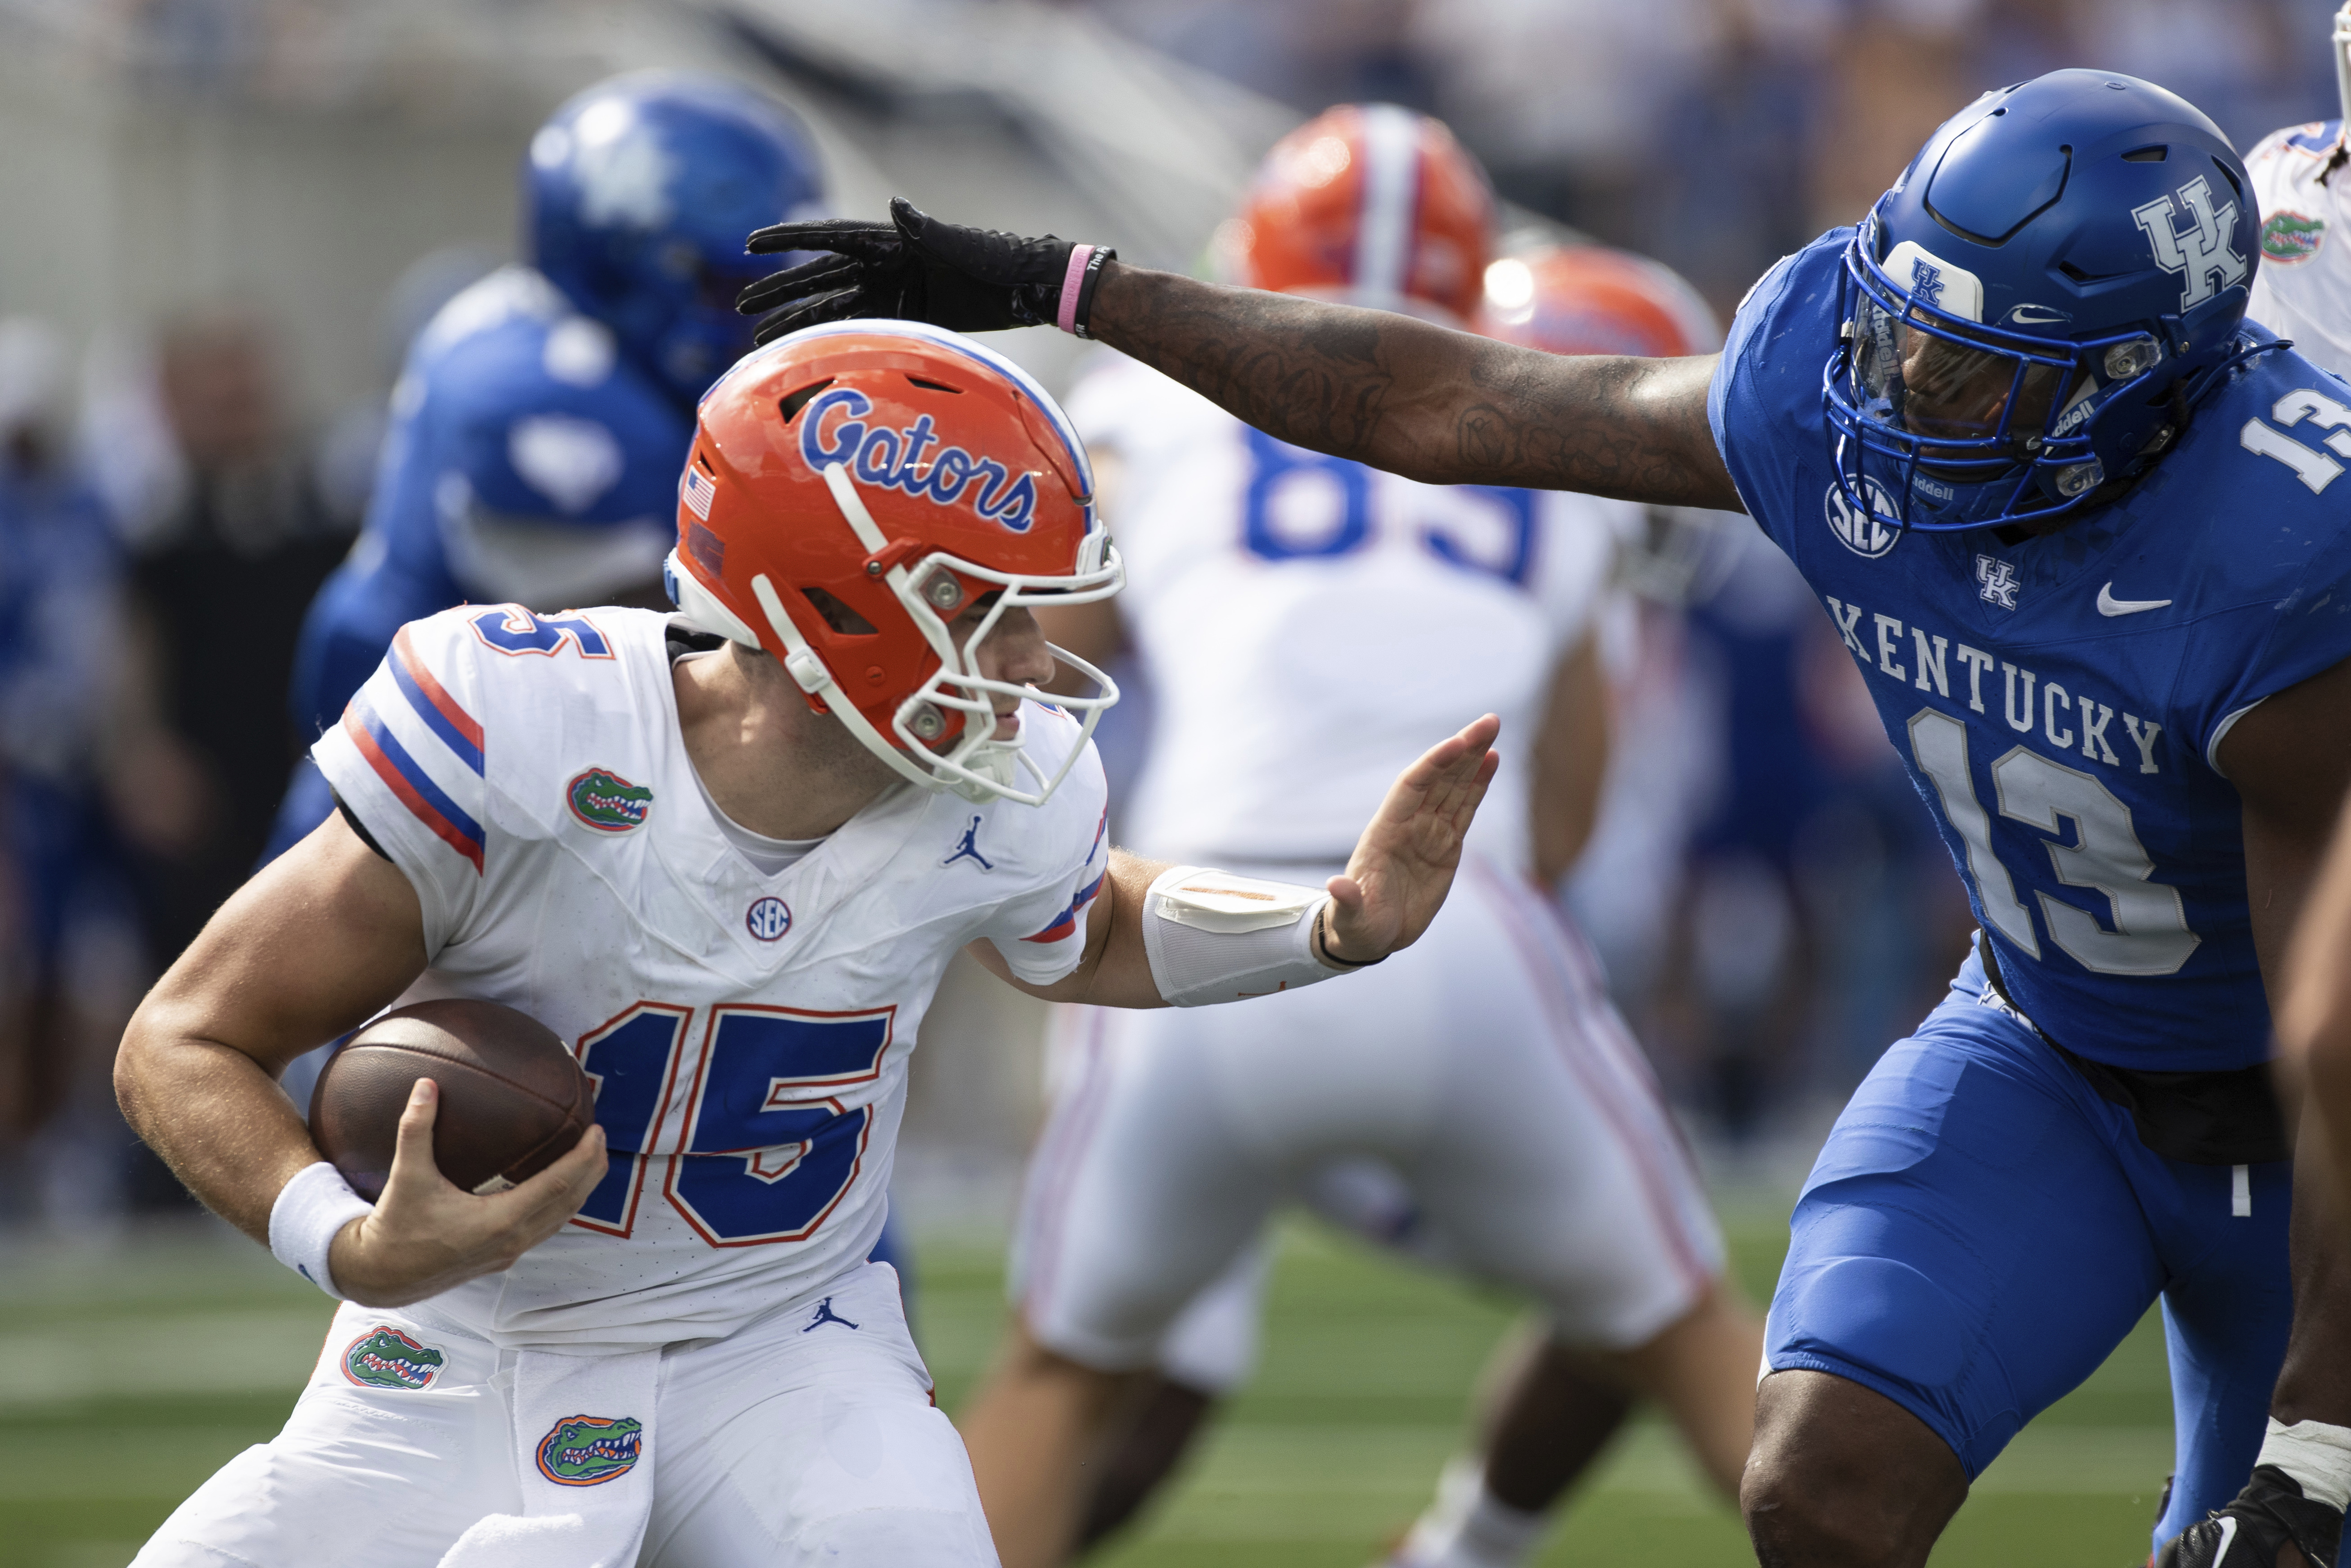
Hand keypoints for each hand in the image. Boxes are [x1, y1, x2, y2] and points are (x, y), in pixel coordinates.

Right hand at [327, 1079, 605, 1308]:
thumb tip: (426, 1084)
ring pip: (560, 1218)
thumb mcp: (406, 1176)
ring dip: (580, 1187)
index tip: (597, 1130)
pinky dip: (560, 1202)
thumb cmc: (395, 1227)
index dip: (583, 1158)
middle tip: (600, 1135)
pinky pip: (545, 1226)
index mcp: (498, 1222)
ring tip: (589, 1155)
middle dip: (592, 1169)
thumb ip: (416, 1129)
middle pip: (570, 1202)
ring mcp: (510, 1252)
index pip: (558, 1185)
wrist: (383, 1276)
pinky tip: (557, 1182)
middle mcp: (512, 1240)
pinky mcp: (503, 1257)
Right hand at [735, 198, 1092, 343]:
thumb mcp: (959, 243)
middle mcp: (884, 265)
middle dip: (779, 292)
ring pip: (832, 308)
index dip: (787, 240)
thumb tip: (896, 204)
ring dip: (797, 322)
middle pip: (818, 278)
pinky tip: (805, 352)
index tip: (749, 244)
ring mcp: (892, 292)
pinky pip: (859, 330)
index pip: (827, 236)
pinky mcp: (906, 317)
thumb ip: (924, 228)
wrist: (1025, 287)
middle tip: (740, 306)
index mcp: (890, 240)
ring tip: (760, 338)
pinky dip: (831, 341)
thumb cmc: (995, 257)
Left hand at [1320, 714, 1501, 964]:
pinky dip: (1479, 784)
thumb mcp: (1351, 916)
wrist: (1370, 934)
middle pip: (1439, 777)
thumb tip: (1335, 886)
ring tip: (1493, 729)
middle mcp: (1408, 824)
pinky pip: (1465, 808)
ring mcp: (1428, 832)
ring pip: (1454, 786)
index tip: (1458, 742)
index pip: (1412, 787)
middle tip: (1490, 721)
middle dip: (1463, 748)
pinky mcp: (1446, 845)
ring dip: (1474, 758)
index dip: (1434, 764)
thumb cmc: (1357, 925)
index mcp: (1385, 832)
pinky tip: (1492, 760)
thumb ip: (1347, 901)